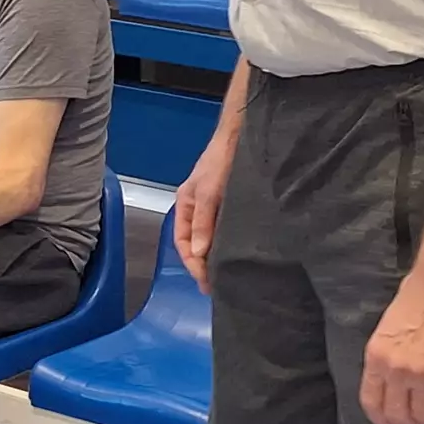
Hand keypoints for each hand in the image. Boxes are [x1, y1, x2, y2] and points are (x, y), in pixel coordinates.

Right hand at [173, 135, 235, 293]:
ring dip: (216, 256)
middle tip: (217, 286)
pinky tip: (237, 252)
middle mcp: (197, 208)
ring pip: (210, 238)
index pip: (183, 242)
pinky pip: (225, 229)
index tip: (205, 281)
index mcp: (185, 205)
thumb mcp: (209, 193)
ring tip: (227, 274)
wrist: (240, 136)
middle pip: (195, 243)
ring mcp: (214, 206)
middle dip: (203, 264)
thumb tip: (200, 254)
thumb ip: (204, 223)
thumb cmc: (220, 162)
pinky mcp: (230, 203)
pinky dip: (228, 243)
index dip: (192, 263)